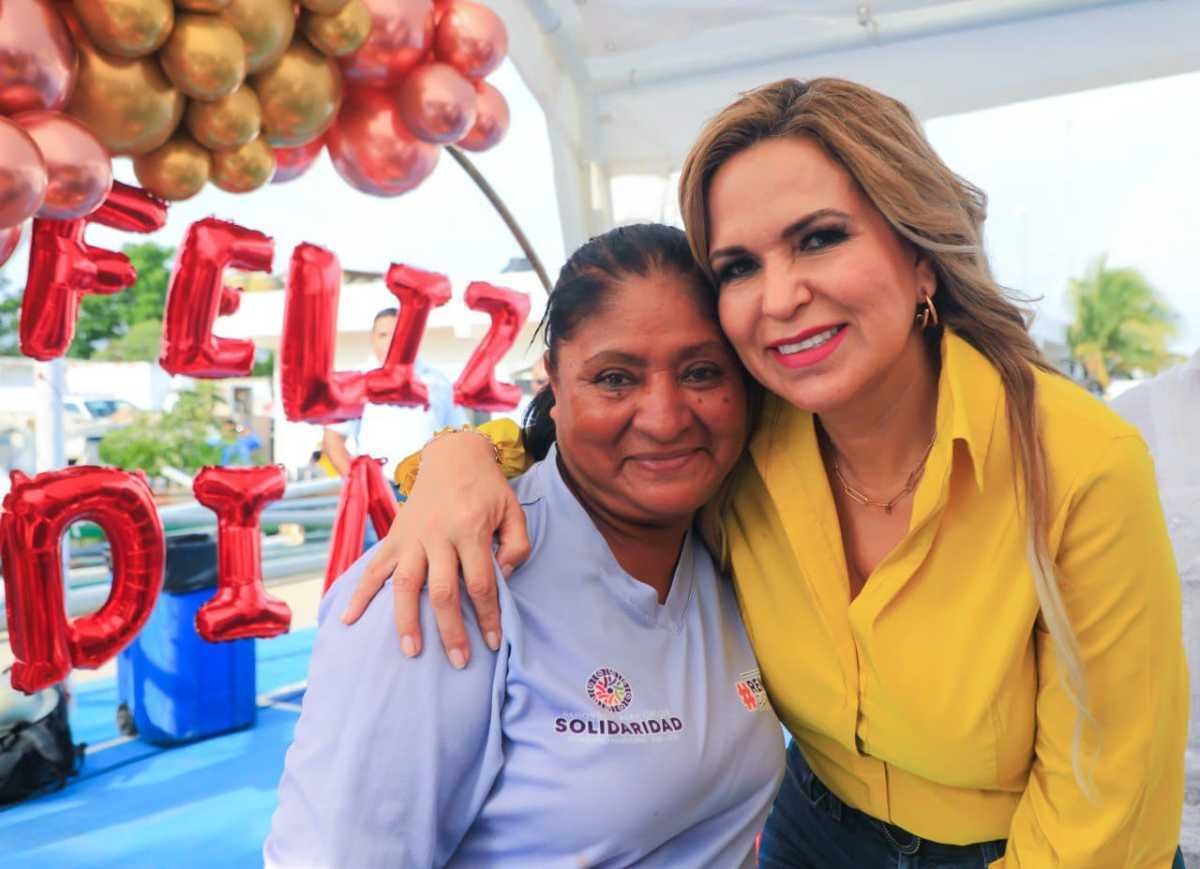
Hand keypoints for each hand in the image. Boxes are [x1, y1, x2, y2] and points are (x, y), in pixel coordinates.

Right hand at [340, 432, 530, 668]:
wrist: (453, 456)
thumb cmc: (488, 488)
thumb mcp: (514, 511)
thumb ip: (517, 546)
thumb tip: (503, 579)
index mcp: (471, 530)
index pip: (480, 583)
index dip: (487, 616)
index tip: (492, 642)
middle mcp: (438, 535)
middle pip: (442, 591)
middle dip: (451, 630)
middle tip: (459, 662)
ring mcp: (412, 536)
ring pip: (406, 584)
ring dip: (407, 621)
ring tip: (411, 651)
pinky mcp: (394, 536)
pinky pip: (374, 567)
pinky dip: (360, 593)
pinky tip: (349, 619)